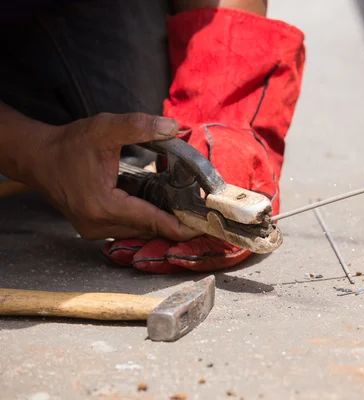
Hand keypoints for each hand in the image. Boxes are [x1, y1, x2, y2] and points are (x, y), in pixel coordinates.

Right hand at [24, 112, 197, 240]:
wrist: (39, 157)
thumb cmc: (69, 144)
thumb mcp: (105, 128)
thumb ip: (139, 126)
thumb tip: (173, 127)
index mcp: (103, 206)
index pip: (151, 220)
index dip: (179, 224)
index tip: (202, 225)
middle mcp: (98, 225)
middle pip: (148, 229)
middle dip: (174, 221)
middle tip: (200, 212)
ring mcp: (94, 230)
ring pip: (139, 231)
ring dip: (160, 221)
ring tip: (185, 209)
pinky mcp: (94, 228)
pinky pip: (128, 228)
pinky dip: (145, 219)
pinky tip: (160, 207)